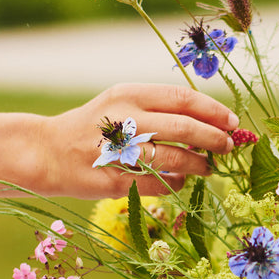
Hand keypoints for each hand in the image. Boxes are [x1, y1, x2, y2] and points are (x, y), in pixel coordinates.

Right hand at [0, 83, 239, 198]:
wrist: (47, 150)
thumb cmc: (94, 126)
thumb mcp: (123, 103)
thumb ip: (160, 109)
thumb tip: (210, 121)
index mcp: (129, 93)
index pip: (183, 99)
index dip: (213, 112)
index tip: (232, 122)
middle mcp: (124, 118)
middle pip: (184, 127)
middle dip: (213, 139)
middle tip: (227, 147)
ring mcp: (117, 150)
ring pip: (173, 158)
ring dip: (198, 165)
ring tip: (208, 168)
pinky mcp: (112, 179)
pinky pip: (155, 184)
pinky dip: (174, 184)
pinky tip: (180, 182)